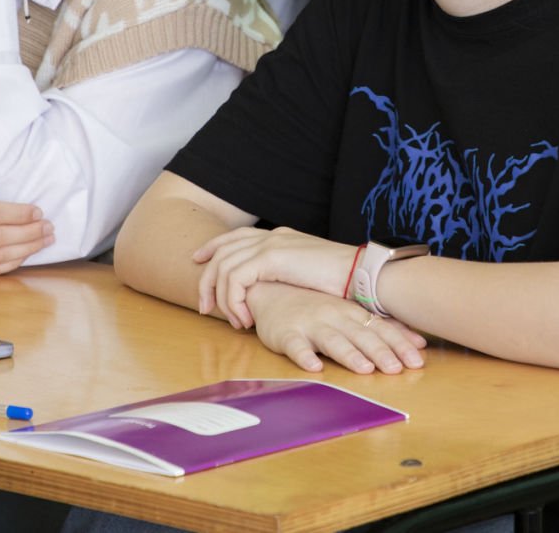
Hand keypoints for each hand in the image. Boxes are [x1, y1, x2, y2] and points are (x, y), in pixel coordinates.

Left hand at [194, 227, 354, 328]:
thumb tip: (271, 292)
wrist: (360, 273)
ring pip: (224, 267)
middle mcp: (271, 236)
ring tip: (235, 322)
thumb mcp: (307, 274)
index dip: (213, 248)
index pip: (236, 237)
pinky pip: (235, 280)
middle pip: (222, 250)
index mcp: (279, 236)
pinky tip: (245, 320)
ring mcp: (270, 243)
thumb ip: (286, 275)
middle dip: (207, 280)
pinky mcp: (271, 257)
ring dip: (222, 298)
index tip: (198, 264)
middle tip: (205, 308)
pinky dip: (234, 302)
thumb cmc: (341, 280)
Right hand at [245, 282, 426, 374]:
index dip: (400, 345)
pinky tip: (314, 367)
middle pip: (361, 335)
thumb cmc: (316, 305)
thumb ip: (383, 328)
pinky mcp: (287, 333)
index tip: (418, 361)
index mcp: (353, 313)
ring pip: (332, 340)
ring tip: (364, 369)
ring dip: (349, 354)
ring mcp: (310, 324)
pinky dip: (304, 356)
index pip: (381, 329)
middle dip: (380, 352)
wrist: (273, 290)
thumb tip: (419, 343)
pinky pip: (295, 346)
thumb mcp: (351, 313)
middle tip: (397, 369)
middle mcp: (335, 317)